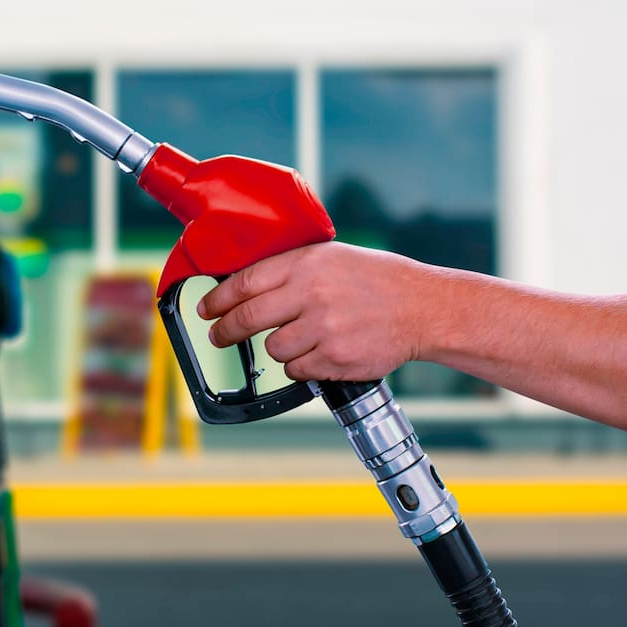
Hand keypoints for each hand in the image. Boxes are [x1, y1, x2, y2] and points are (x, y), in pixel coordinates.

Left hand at [197, 242, 438, 381]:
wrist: (421, 307)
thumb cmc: (374, 279)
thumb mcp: (329, 257)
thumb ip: (288, 269)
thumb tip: (241, 285)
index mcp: (305, 265)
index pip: (244, 283)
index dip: (218, 299)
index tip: (206, 309)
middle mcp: (311, 295)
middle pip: (247, 319)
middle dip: (225, 331)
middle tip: (217, 336)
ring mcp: (323, 329)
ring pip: (273, 349)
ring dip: (277, 348)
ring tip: (297, 338)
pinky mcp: (334, 358)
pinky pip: (297, 370)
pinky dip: (300, 365)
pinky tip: (317, 351)